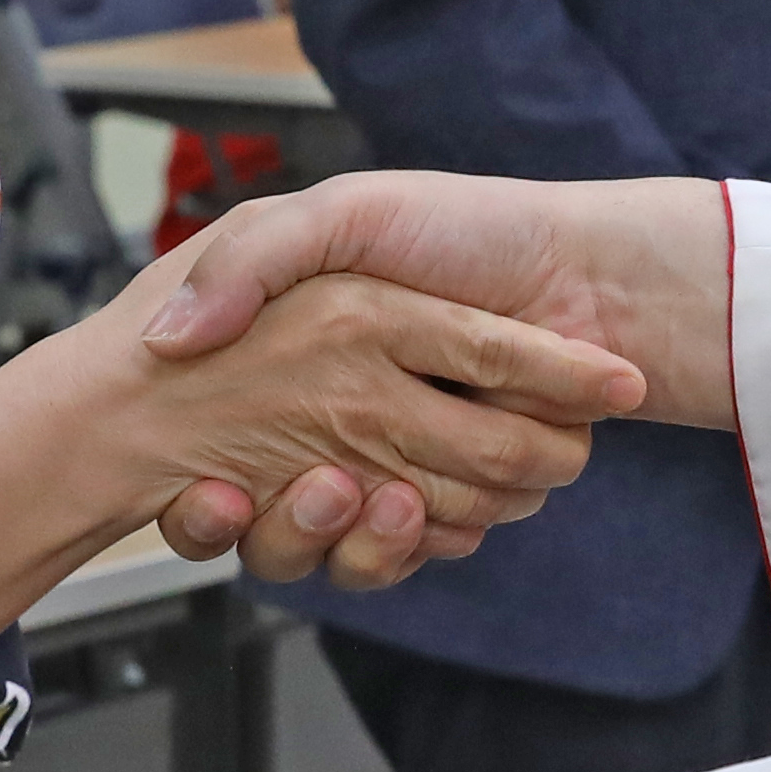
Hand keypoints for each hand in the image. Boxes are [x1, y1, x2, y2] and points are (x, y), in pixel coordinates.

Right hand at [140, 174, 730, 572]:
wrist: (596, 274)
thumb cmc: (472, 229)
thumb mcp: (344, 214)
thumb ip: (256, 259)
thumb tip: (174, 339)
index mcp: (309, 357)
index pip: (225, 440)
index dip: (208, 485)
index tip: (215, 482)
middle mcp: (343, 416)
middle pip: (282, 506)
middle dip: (290, 512)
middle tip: (311, 478)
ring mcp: (393, 464)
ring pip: (334, 544)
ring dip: (334, 535)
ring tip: (346, 490)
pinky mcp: (446, 505)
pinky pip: (398, 557)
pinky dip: (396, 551)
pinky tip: (399, 512)